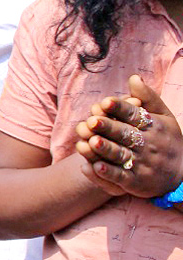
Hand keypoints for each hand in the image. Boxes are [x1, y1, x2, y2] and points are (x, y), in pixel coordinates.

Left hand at [74, 74, 182, 199]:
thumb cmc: (167, 139)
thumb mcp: (164, 117)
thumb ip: (148, 98)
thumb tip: (133, 77)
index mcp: (153, 126)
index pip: (135, 115)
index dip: (120, 109)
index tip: (105, 102)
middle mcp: (147, 144)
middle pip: (125, 134)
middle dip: (108, 127)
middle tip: (92, 121)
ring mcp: (142, 164)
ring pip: (121, 155)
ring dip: (106, 149)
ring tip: (91, 141)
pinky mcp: (136, 182)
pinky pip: (121, 176)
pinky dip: (109, 172)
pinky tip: (95, 166)